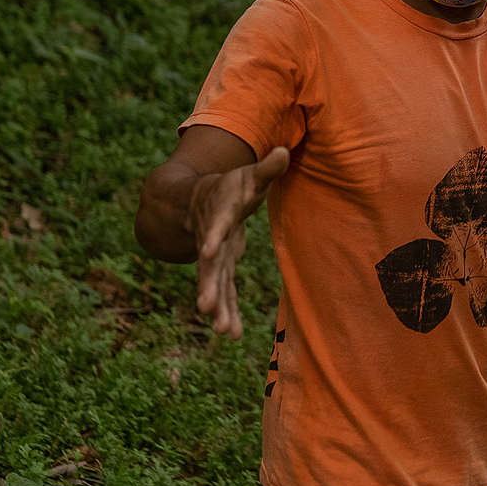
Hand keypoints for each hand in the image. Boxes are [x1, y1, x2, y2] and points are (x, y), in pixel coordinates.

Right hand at [190, 146, 289, 338]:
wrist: (200, 201)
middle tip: (205, 308)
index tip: (206, 253)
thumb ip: (267, 168)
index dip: (211, 239)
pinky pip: (224, 293)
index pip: (215, 228)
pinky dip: (227, 311)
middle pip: (208, 267)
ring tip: (224, 332)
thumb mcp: (249, 176)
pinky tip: (231, 334)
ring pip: (215, 286)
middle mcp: (211, 241)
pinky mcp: (220, 270)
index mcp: (218, 216)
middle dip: (208, 287)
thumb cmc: (230, 187)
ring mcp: (213, 259)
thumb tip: (285, 151)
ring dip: (219, 308)